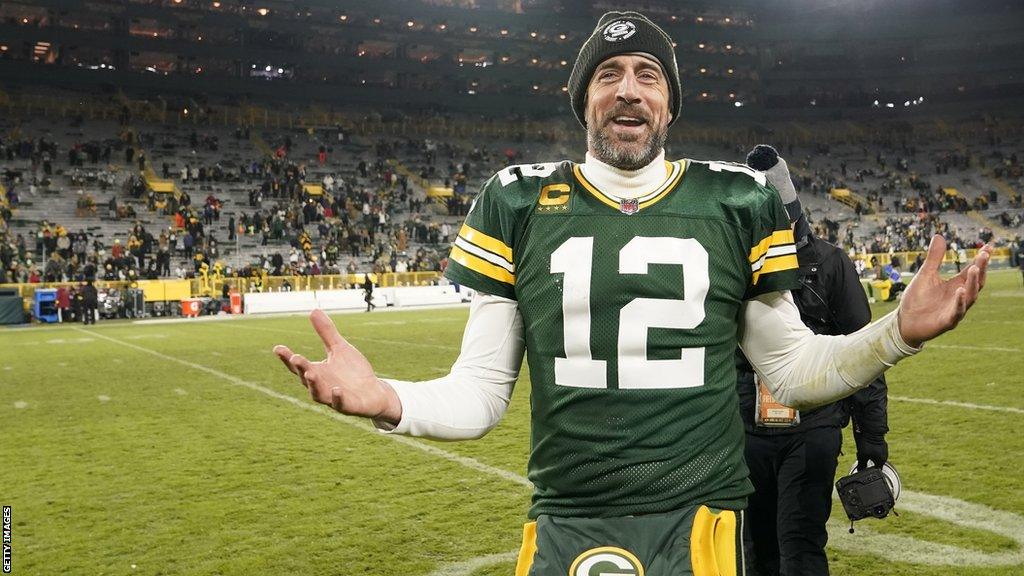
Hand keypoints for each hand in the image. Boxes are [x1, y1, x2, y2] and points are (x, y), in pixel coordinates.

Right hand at [273, 309, 401, 422]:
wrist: (374, 392)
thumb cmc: (353, 372)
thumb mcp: (339, 348)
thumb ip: (326, 333)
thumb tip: (313, 310)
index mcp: (317, 372)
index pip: (298, 366)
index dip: (287, 358)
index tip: (278, 348)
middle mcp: (321, 386)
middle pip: (306, 378)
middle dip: (301, 368)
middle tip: (296, 358)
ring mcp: (333, 398)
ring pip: (318, 394)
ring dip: (314, 385)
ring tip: (310, 373)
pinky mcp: (348, 406)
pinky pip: (340, 404)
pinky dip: (337, 398)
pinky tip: (337, 390)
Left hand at [854, 433, 887, 470]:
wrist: (871, 429)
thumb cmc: (868, 443)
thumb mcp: (862, 456)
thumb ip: (862, 465)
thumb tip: (860, 471)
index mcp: (882, 461)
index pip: (877, 470)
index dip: (869, 470)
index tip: (863, 467)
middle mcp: (885, 455)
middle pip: (875, 462)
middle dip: (867, 461)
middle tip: (860, 456)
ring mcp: (884, 449)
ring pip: (875, 455)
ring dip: (868, 454)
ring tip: (862, 450)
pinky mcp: (882, 444)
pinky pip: (875, 449)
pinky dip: (870, 449)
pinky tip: (865, 445)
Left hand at [897, 235, 991, 347]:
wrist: (904, 322)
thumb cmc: (917, 299)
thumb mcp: (925, 274)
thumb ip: (934, 258)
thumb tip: (939, 235)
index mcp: (956, 285)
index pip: (972, 270)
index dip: (981, 259)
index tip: (988, 247)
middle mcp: (960, 297)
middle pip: (975, 282)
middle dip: (980, 268)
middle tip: (984, 255)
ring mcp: (955, 309)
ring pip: (970, 296)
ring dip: (973, 283)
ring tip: (974, 268)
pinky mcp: (947, 321)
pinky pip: (957, 312)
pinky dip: (960, 302)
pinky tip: (960, 291)